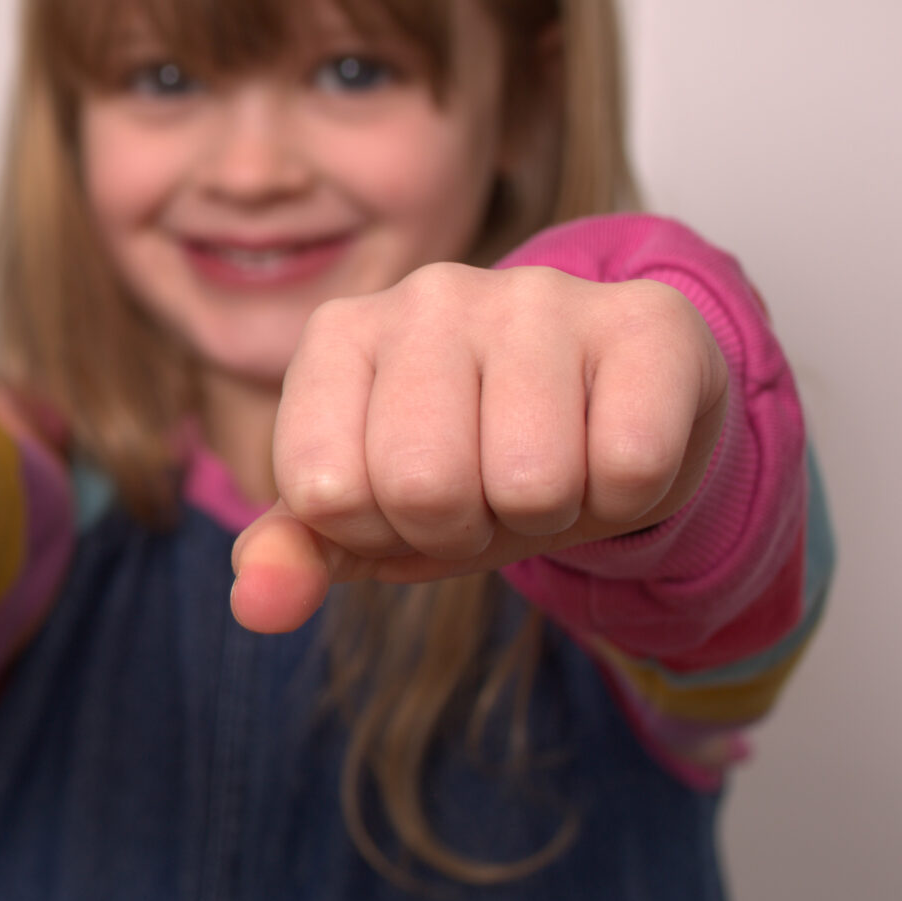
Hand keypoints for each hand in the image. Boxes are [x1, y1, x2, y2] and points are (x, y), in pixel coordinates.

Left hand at [229, 262, 728, 633]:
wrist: (610, 409)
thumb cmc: (474, 458)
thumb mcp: (372, 513)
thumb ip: (299, 553)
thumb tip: (255, 605)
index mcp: (340, 335)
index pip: (324, 494)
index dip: (378, 532)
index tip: (408, 499)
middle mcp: (429, 296)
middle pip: (423, 489)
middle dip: (462, 530)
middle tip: (487, 491)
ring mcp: (538, 296)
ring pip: (530, 484)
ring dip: (548, 515)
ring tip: (552, 465)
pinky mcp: (646, 319)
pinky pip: (628, 466)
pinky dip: (624, 497)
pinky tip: (614, 444)